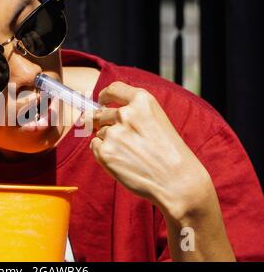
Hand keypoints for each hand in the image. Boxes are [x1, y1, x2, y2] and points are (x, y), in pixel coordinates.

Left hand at [85, 82, 214, 219]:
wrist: (177, 181)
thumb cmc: (170, 153)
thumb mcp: (157, 121)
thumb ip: (133, 112)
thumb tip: (100, 111)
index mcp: (142, 101)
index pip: (114, 89)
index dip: (105, 95)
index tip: (102, 100)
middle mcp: (126, 113)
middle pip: (101, 113)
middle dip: (104, 123)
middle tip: (120, 138)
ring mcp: (114, 133)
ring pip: (100, 132)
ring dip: (109, 141)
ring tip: (130, 154)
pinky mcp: (105, 152)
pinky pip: (94, 147)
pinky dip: (102, 153)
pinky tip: (121, 161)